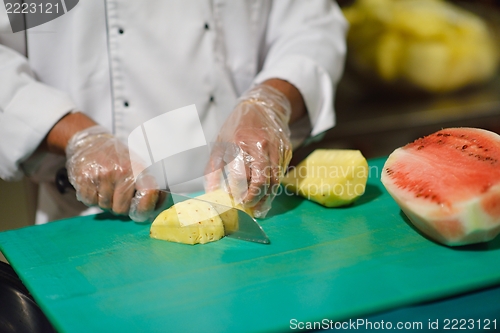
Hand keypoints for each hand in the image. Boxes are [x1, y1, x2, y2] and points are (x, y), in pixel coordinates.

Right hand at [65, 125, 159, 221]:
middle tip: (117, 195)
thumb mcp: (137, 166)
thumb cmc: (118, 159)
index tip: (140, 211)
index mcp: (138, 168)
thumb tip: (161, 206)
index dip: (145, 207)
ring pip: (104, 206)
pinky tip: (94, 186)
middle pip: (122, 209)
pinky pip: (89, 202)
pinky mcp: (84, 178)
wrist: (91, 143)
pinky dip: (91, 199)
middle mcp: (121, 171)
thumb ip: (149, 185)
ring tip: (105, 187)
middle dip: (120, 207)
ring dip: (105, 202)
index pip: (149, 192)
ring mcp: (102, 174)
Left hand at [205, 84, 293, 217]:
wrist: (262, 106)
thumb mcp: (220, 144)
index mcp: (239, 144)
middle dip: (255, 199)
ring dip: (267, 197)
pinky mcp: (286, 150)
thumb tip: (211, 193)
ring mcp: (276, 148)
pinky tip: (266, 190)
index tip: (236, 201)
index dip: (239, 193)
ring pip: (275, 181)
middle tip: (248, 206)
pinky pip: (281, 173)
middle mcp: (260, 146)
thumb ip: (213, 170)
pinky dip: (273, 185)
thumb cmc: (236, 127)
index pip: (242, 177)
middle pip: (262, 182)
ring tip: (259, 206)